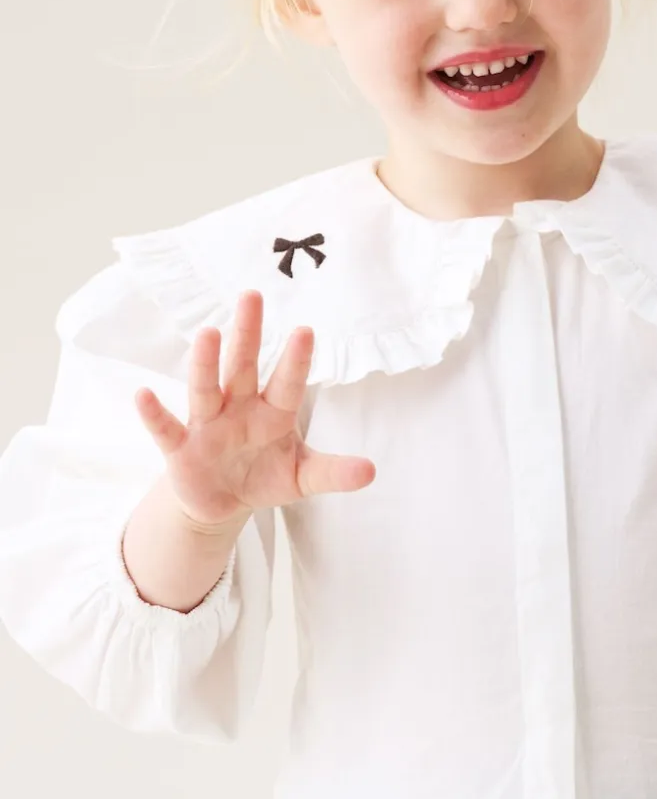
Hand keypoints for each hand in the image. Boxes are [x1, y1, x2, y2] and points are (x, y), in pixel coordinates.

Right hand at [133, 290, 375, 528]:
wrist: (222, 502)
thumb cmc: (263, 476)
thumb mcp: (301, 477)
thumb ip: (333, 472)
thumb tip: (371, 471)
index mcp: (273, 412)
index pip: (287, 383)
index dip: (295, 360)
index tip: (305, 330)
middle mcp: (239, 409)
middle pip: (243, 367)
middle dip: (247, 335)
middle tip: (252, 295)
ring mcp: (208, 425)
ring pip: (205, 388)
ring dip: (205, 363)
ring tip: (208, 334)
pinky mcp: (180, 448)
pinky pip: (166, 428)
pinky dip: (154, 413)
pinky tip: (142, 393)